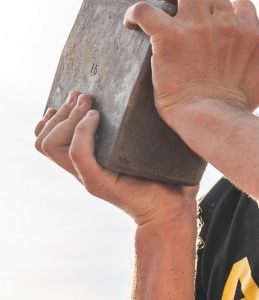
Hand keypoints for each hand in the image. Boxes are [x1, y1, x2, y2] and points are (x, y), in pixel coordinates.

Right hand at [35, 92, 197, 227]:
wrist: (174, 210)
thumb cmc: (166, 177)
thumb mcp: (144, 146)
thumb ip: (134, 126)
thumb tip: (143, 89)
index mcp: (87, 160)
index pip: (47, 139)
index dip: (52, 117)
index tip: (74, 97)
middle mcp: (82, 168)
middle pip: (44, 139)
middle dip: (61, 111)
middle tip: (83, 96)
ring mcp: (88, 176)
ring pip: (52, 145)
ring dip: (67, 118)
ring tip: (88, 105)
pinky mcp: (100, 183)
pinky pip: (78, 154)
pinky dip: (82, 131)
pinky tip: (96, 117)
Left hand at [123, 0, 258, 134]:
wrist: (214, 120)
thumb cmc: (237, 109)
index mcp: (248, 33)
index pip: (240, 5)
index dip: (226, 10)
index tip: (214, 21)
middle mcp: (224, 24)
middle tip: (185, 9)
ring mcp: (196, 27)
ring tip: (163, 3)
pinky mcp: (169, 37)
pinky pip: (145, 10)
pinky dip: (135, 13)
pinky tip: (131, 23)